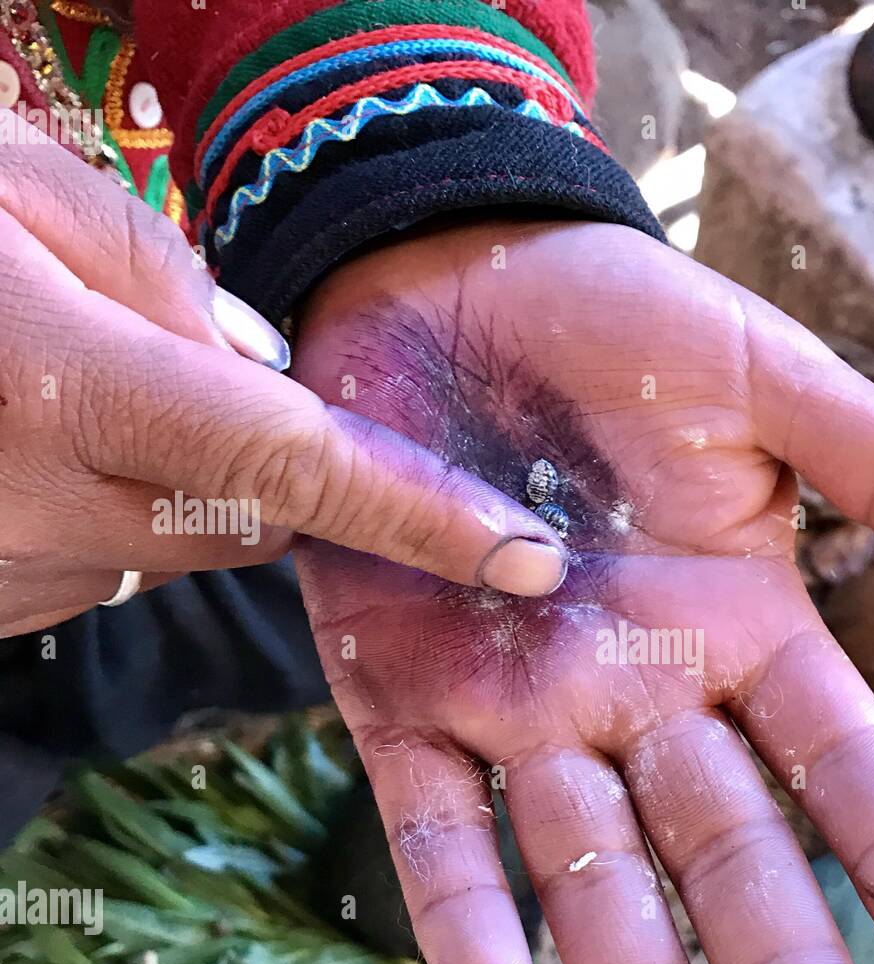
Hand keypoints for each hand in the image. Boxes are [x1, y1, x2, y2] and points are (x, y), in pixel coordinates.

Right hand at [0, 115, 566, 637]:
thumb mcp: (1, 184)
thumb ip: (153, 272)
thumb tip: (263, 374)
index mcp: (64, 389)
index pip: (299, 470)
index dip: (424, 519)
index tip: (527, 559)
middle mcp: (49, 508)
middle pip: (261, 515)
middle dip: (275, 459)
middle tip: (189, 369)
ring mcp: (19, 574)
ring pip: (187, 541)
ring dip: (183, 476)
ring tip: (76, 387)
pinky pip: (111, 560)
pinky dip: (116, 505)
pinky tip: (31, 439)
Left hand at [292, 220, 873, 963]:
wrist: (434, 278)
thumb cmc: (606, 315)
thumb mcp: (756, 381)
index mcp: (738, 628)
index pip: (835, 762)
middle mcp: (642, 697)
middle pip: (723, 853)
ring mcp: (522, 711)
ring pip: (591, 872)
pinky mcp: (401, 701)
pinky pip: (435, 824)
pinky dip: (463, 907)